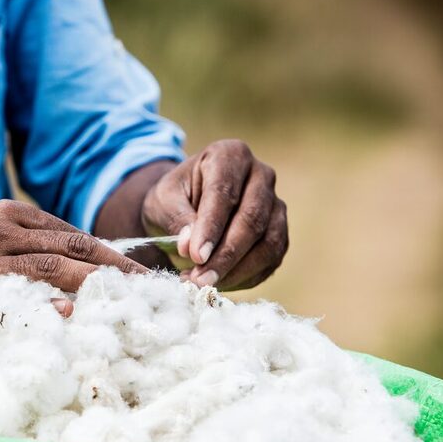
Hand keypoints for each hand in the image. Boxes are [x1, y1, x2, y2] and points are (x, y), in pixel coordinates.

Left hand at [141, 139, 287, 289]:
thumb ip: (176, 219)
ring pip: (269, 242)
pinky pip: (272, 259)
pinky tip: (221, 284)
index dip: (211, 228)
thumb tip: (190, 246)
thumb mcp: (162, 201)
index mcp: (230, 156)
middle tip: (200, 280)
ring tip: (206, 285)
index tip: (195, 256)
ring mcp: (276, 204)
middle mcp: (261, 175)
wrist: (187, 205)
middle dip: (225, 256)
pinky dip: (247, 277)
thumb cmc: (174, 198)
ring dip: (238, 270)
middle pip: (251, 220)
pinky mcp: (280, 232)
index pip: (224, 194)